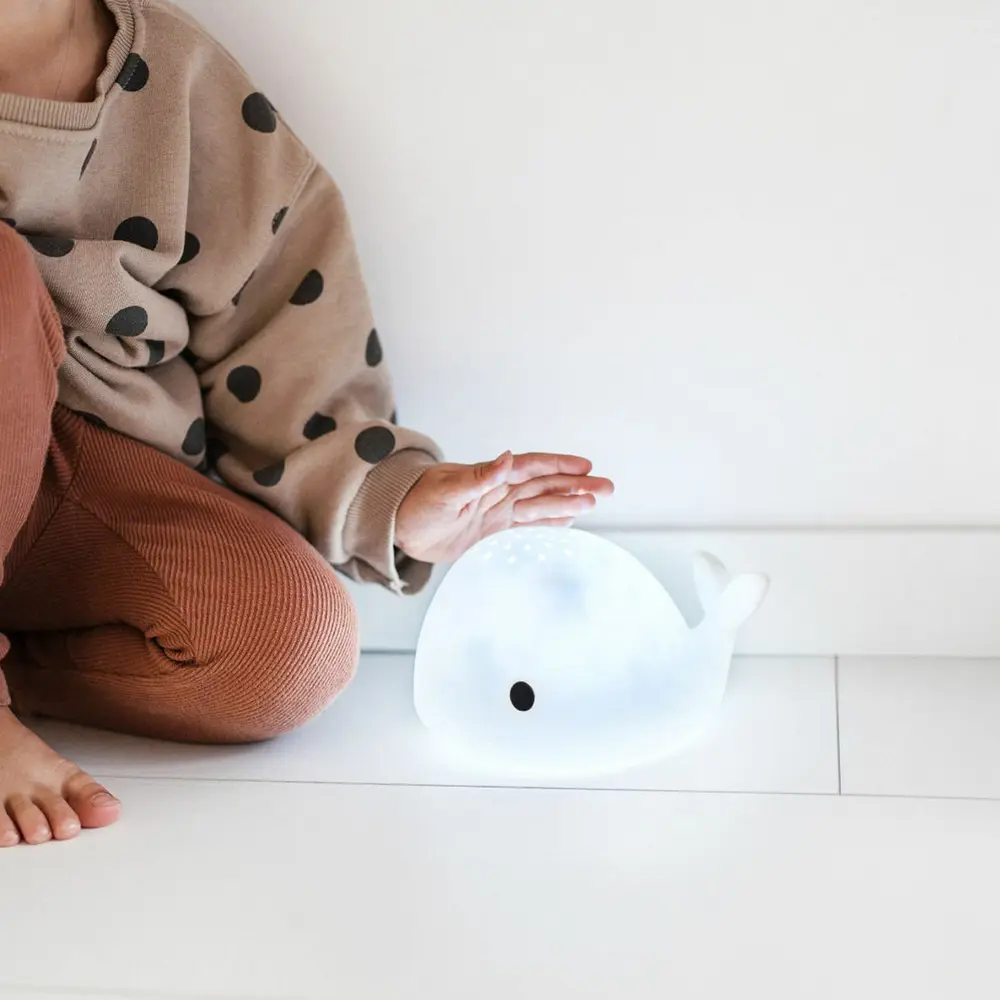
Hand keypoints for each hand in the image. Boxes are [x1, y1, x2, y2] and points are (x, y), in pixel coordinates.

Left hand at [395, 452, 614, 563]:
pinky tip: (570, 521)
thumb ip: (479, 477)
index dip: (560, 467)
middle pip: (546, 486)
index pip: (533, 468)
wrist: (400, 526)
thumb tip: (507, 457)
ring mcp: (499, 511)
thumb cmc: (418, 503)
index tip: (586, 468)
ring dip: (569, 503)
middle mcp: (501, 491)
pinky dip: (549, 523)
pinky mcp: (494, 531)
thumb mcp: (447, 490)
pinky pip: (528, 526)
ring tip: (596, 502)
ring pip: (542, 505)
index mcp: (492, 476)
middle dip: (577, 486)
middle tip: (607, 488)